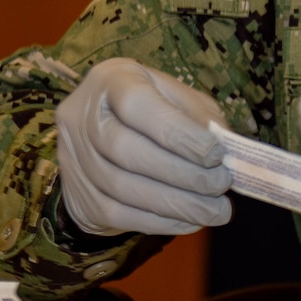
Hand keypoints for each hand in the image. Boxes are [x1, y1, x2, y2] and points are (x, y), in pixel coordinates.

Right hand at [56, 57, 232, 235]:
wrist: (103, 134)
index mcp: (111, 79)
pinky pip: (118, 214)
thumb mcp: (179, 98)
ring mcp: (74, 157)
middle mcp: (82, 115)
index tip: (217, 154)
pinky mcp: (79, 194)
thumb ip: (201, 118)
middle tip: (221, 185)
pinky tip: (191, 220)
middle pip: (126, 150)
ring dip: (176, 204)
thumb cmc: (154, 108)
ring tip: (215, 210)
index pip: (138, 104)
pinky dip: (160, 220)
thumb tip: (226, 152)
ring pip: (122, 187)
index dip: (177, 132)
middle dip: (182, 173)